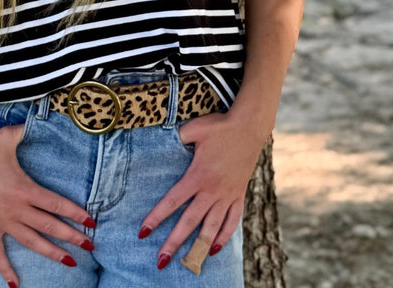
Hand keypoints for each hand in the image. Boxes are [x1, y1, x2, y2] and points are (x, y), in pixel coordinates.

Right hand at [0, 124, 94, 286]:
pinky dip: (6, 270)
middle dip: (71, 236)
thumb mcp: (7, 136)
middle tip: (89, 245)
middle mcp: (17, 209)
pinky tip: (16, 285)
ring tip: (69, 262)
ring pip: (31, 241)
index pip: (56, 204)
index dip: (75, 213)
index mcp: (25, 189)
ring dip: (50, 252)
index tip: (91, 221)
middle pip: (49, 226)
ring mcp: (3, 222)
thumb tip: (33, 120)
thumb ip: (23, 130)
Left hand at [138, 111, 263, 268]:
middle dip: (174, 242)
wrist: (249, 127)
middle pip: (190, 222)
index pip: (173, 201)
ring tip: (188, 264)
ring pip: (211, 227)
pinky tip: (214, 249)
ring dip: (199, 247)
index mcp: (198, 175)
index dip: (156, 217)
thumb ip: (177, 137)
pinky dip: (224, 236)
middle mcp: (212, 190)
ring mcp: (227, 195)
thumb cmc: (220, 127)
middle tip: (160, 261)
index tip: (143, 232)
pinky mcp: (238, 195)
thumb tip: (161, 137)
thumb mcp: (194, 128)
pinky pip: (232, 221)